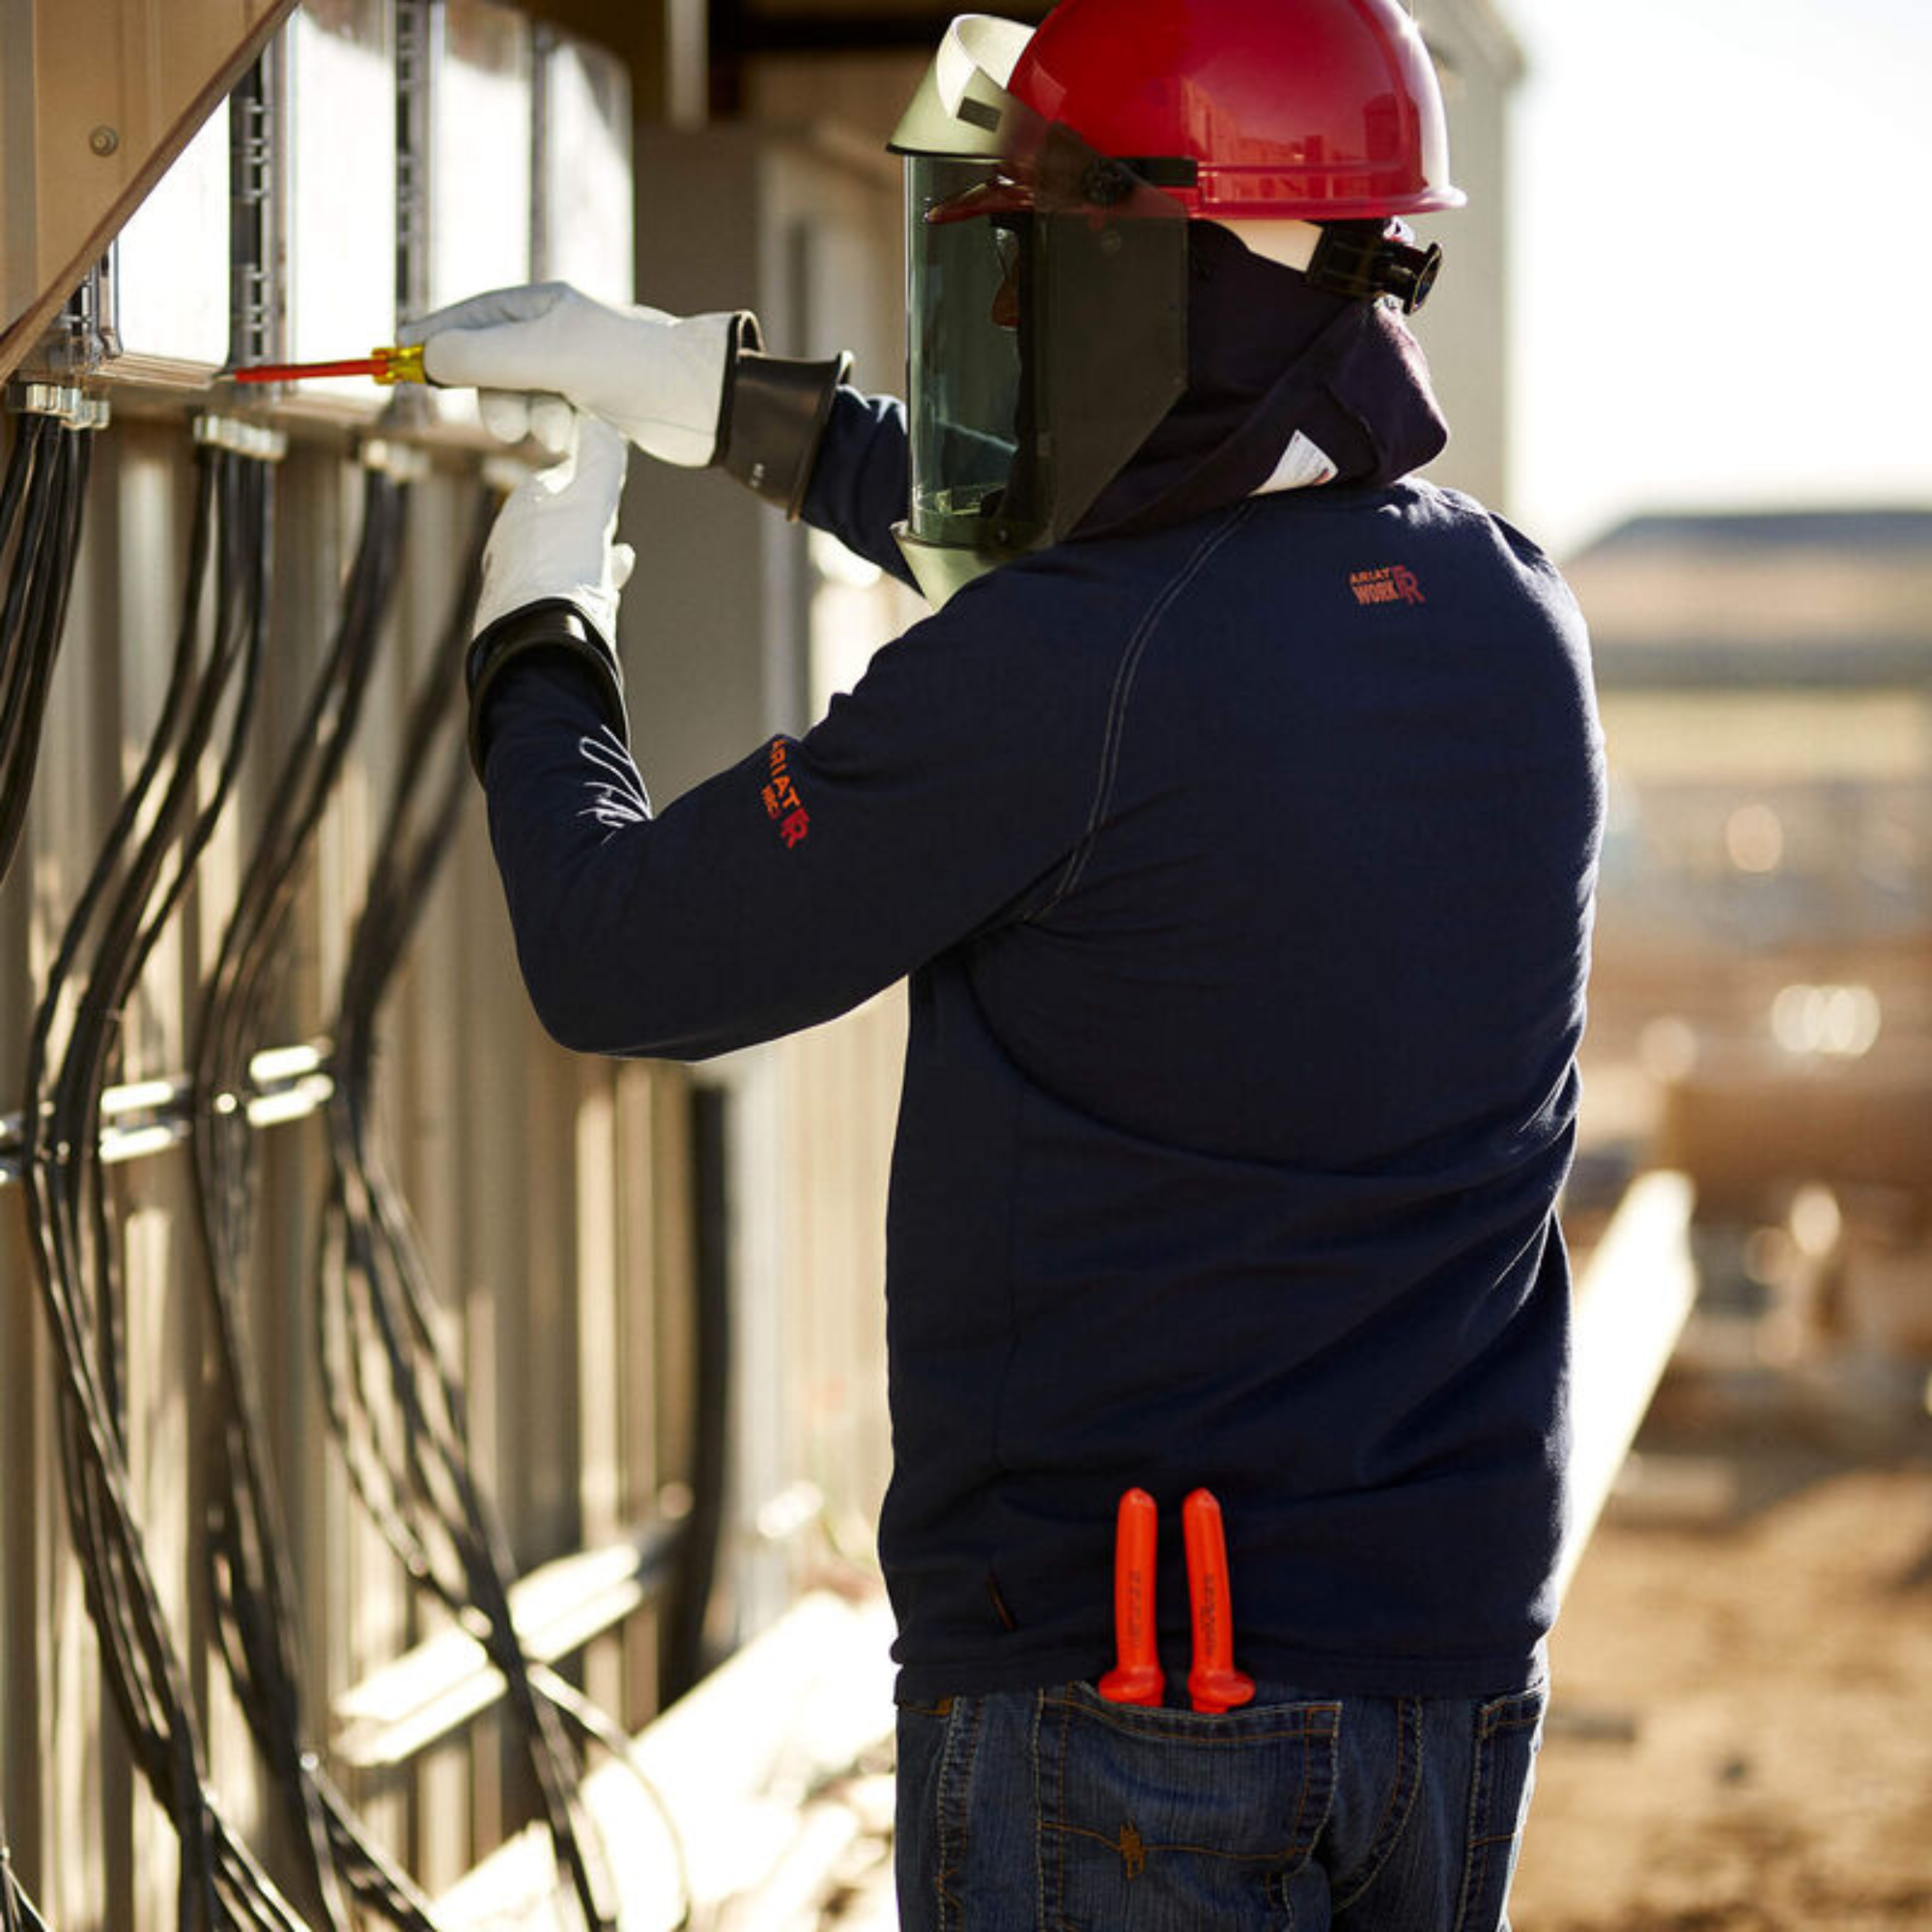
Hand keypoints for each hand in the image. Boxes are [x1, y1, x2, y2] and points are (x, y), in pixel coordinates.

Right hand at [400, 281, 747, 466]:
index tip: (396, 357)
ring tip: (560, 426)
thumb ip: (483, 356)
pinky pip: (547, 418)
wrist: (700, 400)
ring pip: (517, 398)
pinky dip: (554, 430)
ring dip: (529, 418)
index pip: (470, 316)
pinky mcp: (593, 402)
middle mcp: (554, 331)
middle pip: (487, 365)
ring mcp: (573, 368)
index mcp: (542, 305)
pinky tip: (578, 435)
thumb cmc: (629, 366)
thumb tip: (428, 356)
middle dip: (493, 396)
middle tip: (510, 424)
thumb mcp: (548, 356)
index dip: (433, 337)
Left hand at [473, 412, 633, 640]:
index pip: (562, 478)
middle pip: (562, 520)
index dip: (592, 483)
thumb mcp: (591, 502)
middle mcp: (513, 538)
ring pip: (563, 557)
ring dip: (591, 556)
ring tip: (612, 562)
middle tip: (612, 529)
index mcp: (523, 504)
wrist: (540, 640)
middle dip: (590, 523)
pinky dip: (587, 583)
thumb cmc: (564, 566)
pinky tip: (606, 589)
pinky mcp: (524, 612)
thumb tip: (601, 423)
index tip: (611, 490)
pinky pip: (563, 588)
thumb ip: (601, 461)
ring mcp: (517, 577)